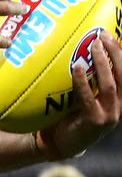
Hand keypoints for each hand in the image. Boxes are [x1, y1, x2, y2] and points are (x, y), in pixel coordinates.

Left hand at [48, 31, 121, 157]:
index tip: (110, 34)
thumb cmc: (71, 114)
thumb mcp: (84, 95)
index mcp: (119, 98)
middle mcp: (119, 106)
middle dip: (115, 53)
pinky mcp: (95, 121)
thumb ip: (87, 78)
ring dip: (102, 63)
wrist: (60, 141)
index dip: (121, 53)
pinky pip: (89, 98)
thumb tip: (77, 49)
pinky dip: (82, 82)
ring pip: (110, 85)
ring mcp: (109, 115)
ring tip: (94, 46)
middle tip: (103, 35)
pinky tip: (77, 67)